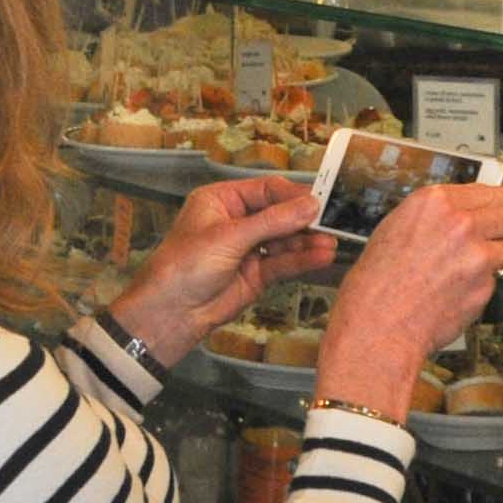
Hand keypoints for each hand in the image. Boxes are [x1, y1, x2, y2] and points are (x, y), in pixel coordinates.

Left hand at [112, 174, 334, 361]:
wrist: (170, 313)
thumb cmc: (183, 266)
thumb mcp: (229, 237)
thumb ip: (272, 222)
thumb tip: (308, 205)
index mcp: (221, 200)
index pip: (265, 190)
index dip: (293, 195)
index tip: (319, 201)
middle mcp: (236, 221)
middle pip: (279, 214)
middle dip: (304, 219)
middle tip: (332, 222)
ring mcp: (247, 249)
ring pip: (285, 240)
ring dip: (307, 241)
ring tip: (331, 242)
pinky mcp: (256, 274)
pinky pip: (283, 263)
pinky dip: (302, 259)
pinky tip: (322, 256)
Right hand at [318, 184, 502, 415]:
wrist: (379, 324)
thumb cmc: (377, 281)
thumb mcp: (396, 228)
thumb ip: (434, 216)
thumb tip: (463, 211)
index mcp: (434, 202)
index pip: (486, 191)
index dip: (502, 199)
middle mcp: (460, 223)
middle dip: (501, 228)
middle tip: (491, 238)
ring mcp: (476, 255)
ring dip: (494, 257)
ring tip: (465, 271)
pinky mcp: (485, 286)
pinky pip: (495, 280)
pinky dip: (481, 285)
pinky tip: (455, 291)